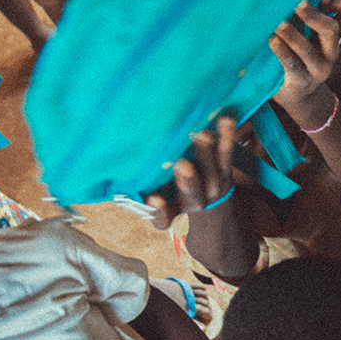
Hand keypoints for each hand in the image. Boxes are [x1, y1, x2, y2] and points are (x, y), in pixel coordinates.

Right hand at [145, 114, 240, 228]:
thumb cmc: (171, 192)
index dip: (159, 210)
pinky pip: (227, 155)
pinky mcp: (225, 171)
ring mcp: (213, 187)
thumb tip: (113, 171)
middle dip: (188, 181)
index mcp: (173, 210)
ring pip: (212, 171)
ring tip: (203, 135)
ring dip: (207, 153)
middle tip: (183, 165)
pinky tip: (224, 121)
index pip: (163, 218)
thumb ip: (138, 187)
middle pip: (193, 193)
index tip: (154, 198)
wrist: (212, 201)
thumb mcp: (155, 193)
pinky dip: (226, 138)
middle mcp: (194, 202)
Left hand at [268, 0, 340, 122]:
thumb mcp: (312, 41)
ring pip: (308, 50)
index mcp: (335, 39)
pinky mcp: (302, 81)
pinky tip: (272, 41)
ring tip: (278, 24)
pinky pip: (293, 64)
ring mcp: (318, 69)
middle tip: (297, 3)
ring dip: (292, 35)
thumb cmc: (301, 59)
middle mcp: (331, 53)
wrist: (301, 97)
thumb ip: (309, 23)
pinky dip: (282, 51)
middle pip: (331, 30)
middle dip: (313, 15)